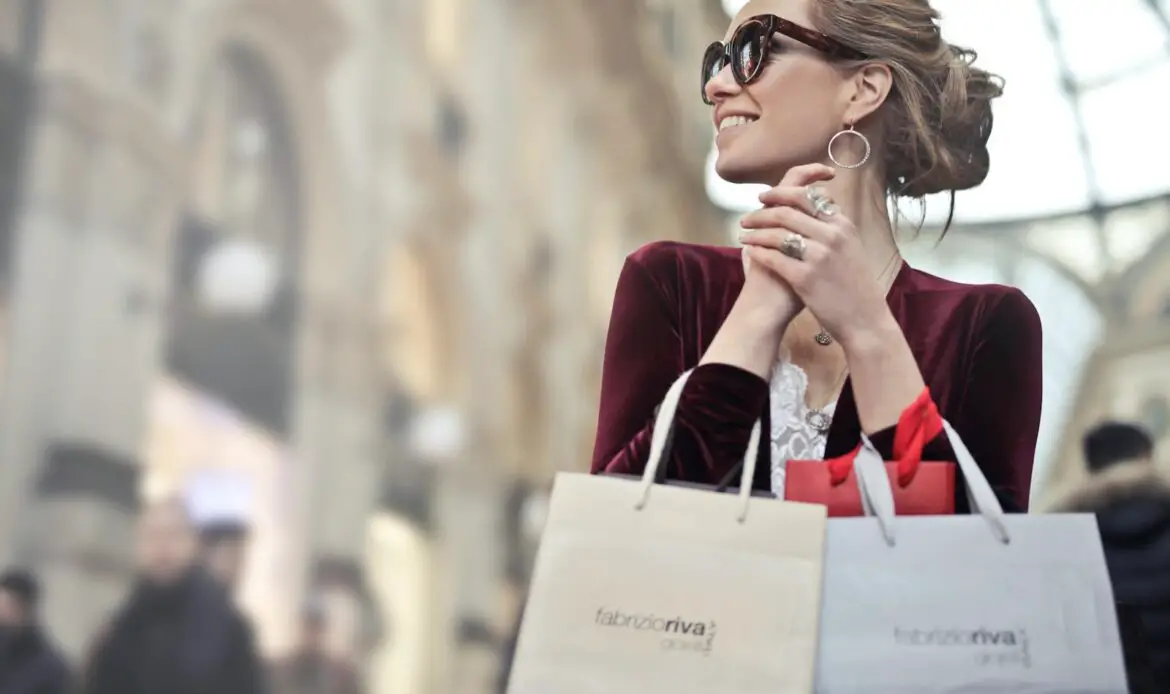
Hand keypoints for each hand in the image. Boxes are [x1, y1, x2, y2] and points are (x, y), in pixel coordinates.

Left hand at [737, 180, 894, 348]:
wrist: (865, 319)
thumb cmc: (856, 285)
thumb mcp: (852, 247)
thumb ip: (833, 227)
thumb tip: (815, 206)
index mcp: (842, 224)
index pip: (807, 195)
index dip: (780, 193)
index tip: (765, 196)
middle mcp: (831, 235)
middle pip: (787, 211)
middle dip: (761, 212)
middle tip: (747, 217)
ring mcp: (818, 256)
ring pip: (777, 233)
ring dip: (755, 232)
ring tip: (744, 236)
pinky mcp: (805, 278)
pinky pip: (773, 258)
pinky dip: (758, 253)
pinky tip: (750, 253)